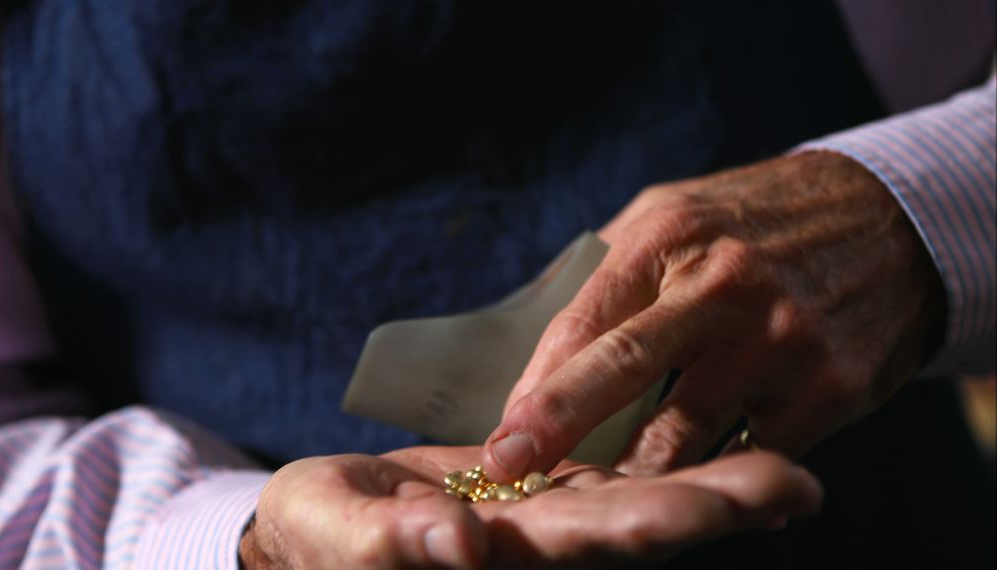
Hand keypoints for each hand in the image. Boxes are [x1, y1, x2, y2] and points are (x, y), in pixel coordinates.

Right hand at [239, 446, 821, 568]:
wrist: (321, 521)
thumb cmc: (316, 537)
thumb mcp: (339, 537)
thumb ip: (395, 546)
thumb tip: (463, 546)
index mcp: (502, 559)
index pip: (591, 542)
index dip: (655, 521)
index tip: (723, 506)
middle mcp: (540, 545)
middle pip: (639, 521)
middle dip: (715, 503)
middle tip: (797, 485)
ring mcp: (545, 515)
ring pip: (637, 491)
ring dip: (711, 479)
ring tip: (791, 470)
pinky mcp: (538, 483)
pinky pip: (607, 465)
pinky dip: (659, 450)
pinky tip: (712, 432)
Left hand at [482, 151, 944, 480]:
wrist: (891, 221)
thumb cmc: (756, 223)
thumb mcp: (675, 215)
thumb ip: (610, 273)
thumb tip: (538, 346)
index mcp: (670, 237)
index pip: (583, 322)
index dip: (537, 387)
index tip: (502, 433)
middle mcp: (723, 288)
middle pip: (621, 372)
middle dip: (557, 429)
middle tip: (509, 468)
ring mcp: (779, 342)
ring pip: (681, 436)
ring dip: (632, 472)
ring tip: (600, 493)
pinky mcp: (827, 390)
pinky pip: (748, 454)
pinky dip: (716, 476)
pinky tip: (697, 487)